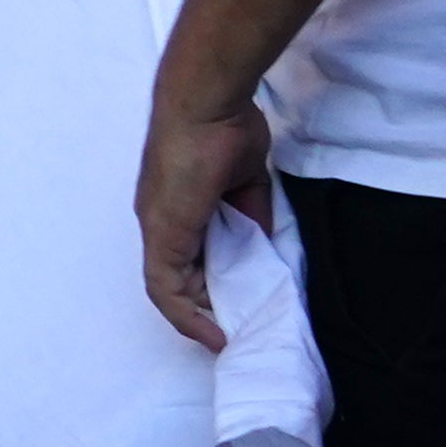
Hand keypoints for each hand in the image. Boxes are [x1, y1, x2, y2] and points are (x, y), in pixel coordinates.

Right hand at [137, 95, 275, 348]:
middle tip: (253, 331)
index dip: (192, 321)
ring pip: (231, 255)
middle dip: (222, 306)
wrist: (210, 104)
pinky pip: (256, 228)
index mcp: (162, 232)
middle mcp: (186, 223)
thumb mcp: (167, 224)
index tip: (225, 342)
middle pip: (202, 276)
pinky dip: (265, 250)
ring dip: (246, 280)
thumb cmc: (181, 164)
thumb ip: (175, 268)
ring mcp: (216, 206)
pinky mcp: (244, 188)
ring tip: (272, 307)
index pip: (170, 290)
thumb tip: (214, 297)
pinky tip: (283, 270)